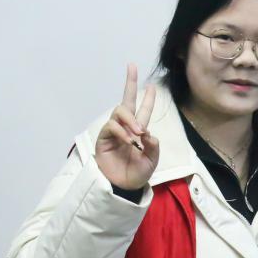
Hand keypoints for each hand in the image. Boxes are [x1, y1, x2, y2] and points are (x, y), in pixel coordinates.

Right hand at [94, 63, 159, 189]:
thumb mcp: (152, 160)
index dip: (147, 98)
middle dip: (130, 83)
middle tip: (135, 70)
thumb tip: (148, 133)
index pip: (143, 111)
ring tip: (138, 133)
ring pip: (119, 112)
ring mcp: (114, 132)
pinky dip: (121, 131)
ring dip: (130, 119)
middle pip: (126, 101)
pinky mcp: (104, 139)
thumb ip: (153, 147)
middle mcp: (126, 128)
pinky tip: (129, 140)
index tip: (152, 83)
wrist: (124, 187)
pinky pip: (111, 126)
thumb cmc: (138, 174)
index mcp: (139, 131)